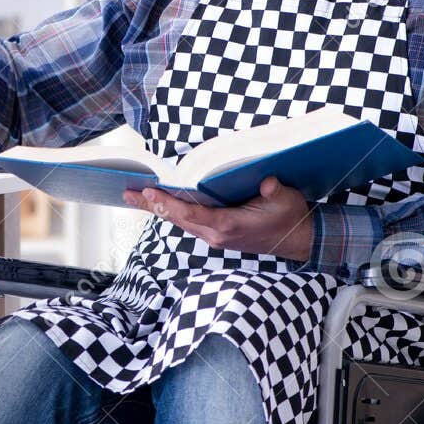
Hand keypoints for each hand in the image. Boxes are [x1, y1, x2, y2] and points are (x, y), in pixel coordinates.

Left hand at [123, 176, 314, 261]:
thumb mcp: (286, 200)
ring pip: (180, 222)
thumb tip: (266, 183)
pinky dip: (171, 211)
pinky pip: (188, 222)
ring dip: (158, 209)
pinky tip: (159, 203)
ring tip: (135, 196)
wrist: (296, 240)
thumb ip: (275, 191)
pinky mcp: (216, 235)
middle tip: (128, 193)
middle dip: (152, 205)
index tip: (150, 192)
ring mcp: (214, 237)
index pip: (192, 214)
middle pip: (178, 219)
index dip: (169, 203)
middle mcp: (216, 235)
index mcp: (229, 226)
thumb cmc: (289, 217)